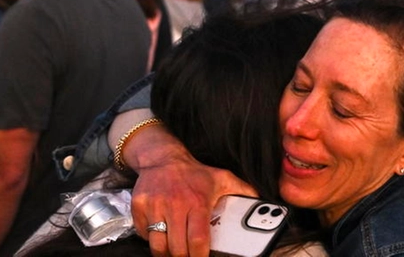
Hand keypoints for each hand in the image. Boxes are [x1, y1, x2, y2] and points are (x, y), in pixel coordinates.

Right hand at [128, 128, 256, 256]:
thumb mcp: (221, 179)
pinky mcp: (138, 206)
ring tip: (174, 249)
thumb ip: (243, 191)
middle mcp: (175, 204)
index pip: (198, 240)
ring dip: (166, 253)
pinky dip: (150, 238)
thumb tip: (264, 202)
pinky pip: (143, 234)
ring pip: (158, 246)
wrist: (162, 158)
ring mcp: (154, 206)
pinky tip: (160, 232)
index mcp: (197, 202)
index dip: (199, 256)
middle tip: (187, 255)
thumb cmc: (194, 173)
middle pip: (177, 248)